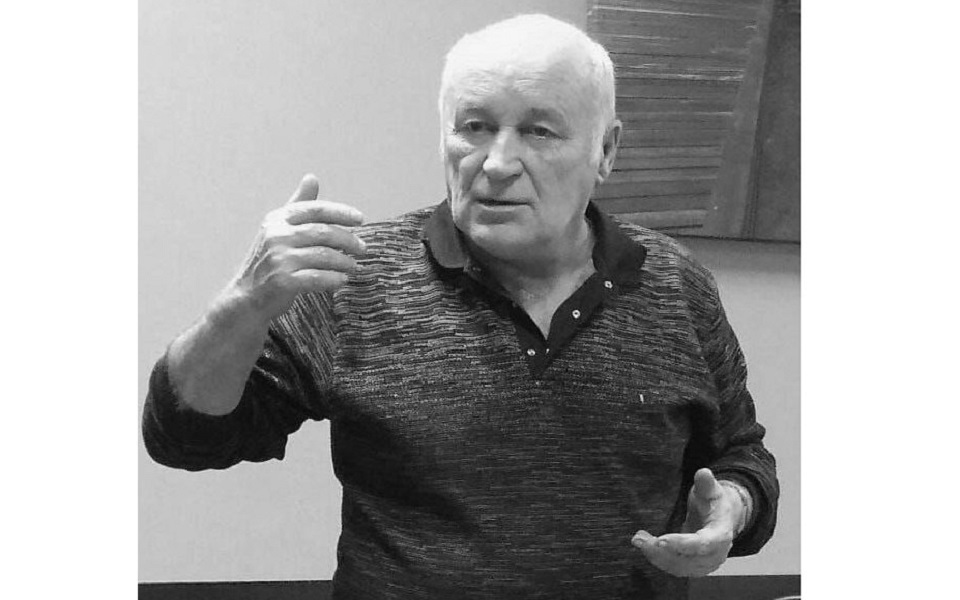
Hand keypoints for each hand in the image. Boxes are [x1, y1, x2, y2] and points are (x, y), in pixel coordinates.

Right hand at [227, 174, 365, 321]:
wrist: (247, 296)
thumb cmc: (269, 262)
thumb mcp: (279, 229)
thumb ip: (298, 205)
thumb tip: (312, 177)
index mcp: (278, 219)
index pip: (315, 209)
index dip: (341, 212)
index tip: (360, 219)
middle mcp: (276, 235)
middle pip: (323, 232)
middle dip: (348, 240)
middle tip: (362, 248)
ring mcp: (278, 258)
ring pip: (323, 255)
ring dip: (344, 262)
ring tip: (354, 266)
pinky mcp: (282, 281)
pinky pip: (317, 278)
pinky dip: (334, 279)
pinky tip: (342, 280)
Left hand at [630, 468, 744, 576]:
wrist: (722, 518)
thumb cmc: (714, 502)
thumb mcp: (712, 490)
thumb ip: (706, 483)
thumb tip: (703, 473)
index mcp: (721, 535)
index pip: (703, 544)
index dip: (682, 544)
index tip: (661, 540)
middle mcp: (715, 555)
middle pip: (688, 559)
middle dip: (662, 552)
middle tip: (639, 538)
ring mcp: (705, 565)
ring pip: (679, 567)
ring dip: (656, 556)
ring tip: (638, 540)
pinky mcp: (694, 568)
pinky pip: (675, 568)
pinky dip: (658, 559)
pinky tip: (645, 545)